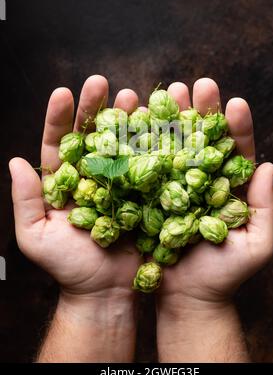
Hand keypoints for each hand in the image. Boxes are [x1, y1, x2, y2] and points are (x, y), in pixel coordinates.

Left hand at [9, 75, 140, 300]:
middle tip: (101, 82)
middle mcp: (92, 176)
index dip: (60, 117)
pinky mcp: (142, 193)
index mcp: (64, 182)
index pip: (59, 143)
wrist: (106, 292)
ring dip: (124, 118)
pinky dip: (150, 144)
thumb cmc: (68, 268)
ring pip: (120, 144)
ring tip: (132, 96)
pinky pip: (146, 165)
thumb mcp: (36, 236)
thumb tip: (14, 162)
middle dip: (95, 108)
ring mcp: (119, 183)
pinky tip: (155, 124)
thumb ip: (26, 200)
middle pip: (91, 135)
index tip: (63, 92)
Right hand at [158, 78, 272, 305]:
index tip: (234, 103)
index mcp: (228, 188)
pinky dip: (143, 144)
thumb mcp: (255, 246)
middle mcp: (200, 181)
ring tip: (168, 92)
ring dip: (171, 119)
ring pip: (173, 147)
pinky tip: (139, 121)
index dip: (236, 127)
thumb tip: (267, 166)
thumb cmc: (224, 276)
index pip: (235, 152)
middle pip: (202, 140)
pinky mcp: (149, 196)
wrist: (186, 299)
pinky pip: (146, 167)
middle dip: (202, 112)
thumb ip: (264, 209)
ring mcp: (173, 186)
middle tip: (199, 86)